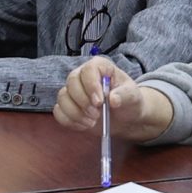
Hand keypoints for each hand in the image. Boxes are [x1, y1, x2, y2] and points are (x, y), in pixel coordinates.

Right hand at [53, 56, 172, 141]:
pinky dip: (70, 121)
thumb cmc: (128, 101)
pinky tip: (84, 125)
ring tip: (92, 122)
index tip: (99, 102)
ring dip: (76, 113)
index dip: (91, 85)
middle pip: (71, 82)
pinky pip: (58, 112)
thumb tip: (113, 99)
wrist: (124, 117)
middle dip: (83, 102)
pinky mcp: (68, 106)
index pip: (88, 70)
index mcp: (99, 67)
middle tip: (96, 115)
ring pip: (63, 98)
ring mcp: (73, 91)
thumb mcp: (132, 96)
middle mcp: (82, 76)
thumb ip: (124, 95)